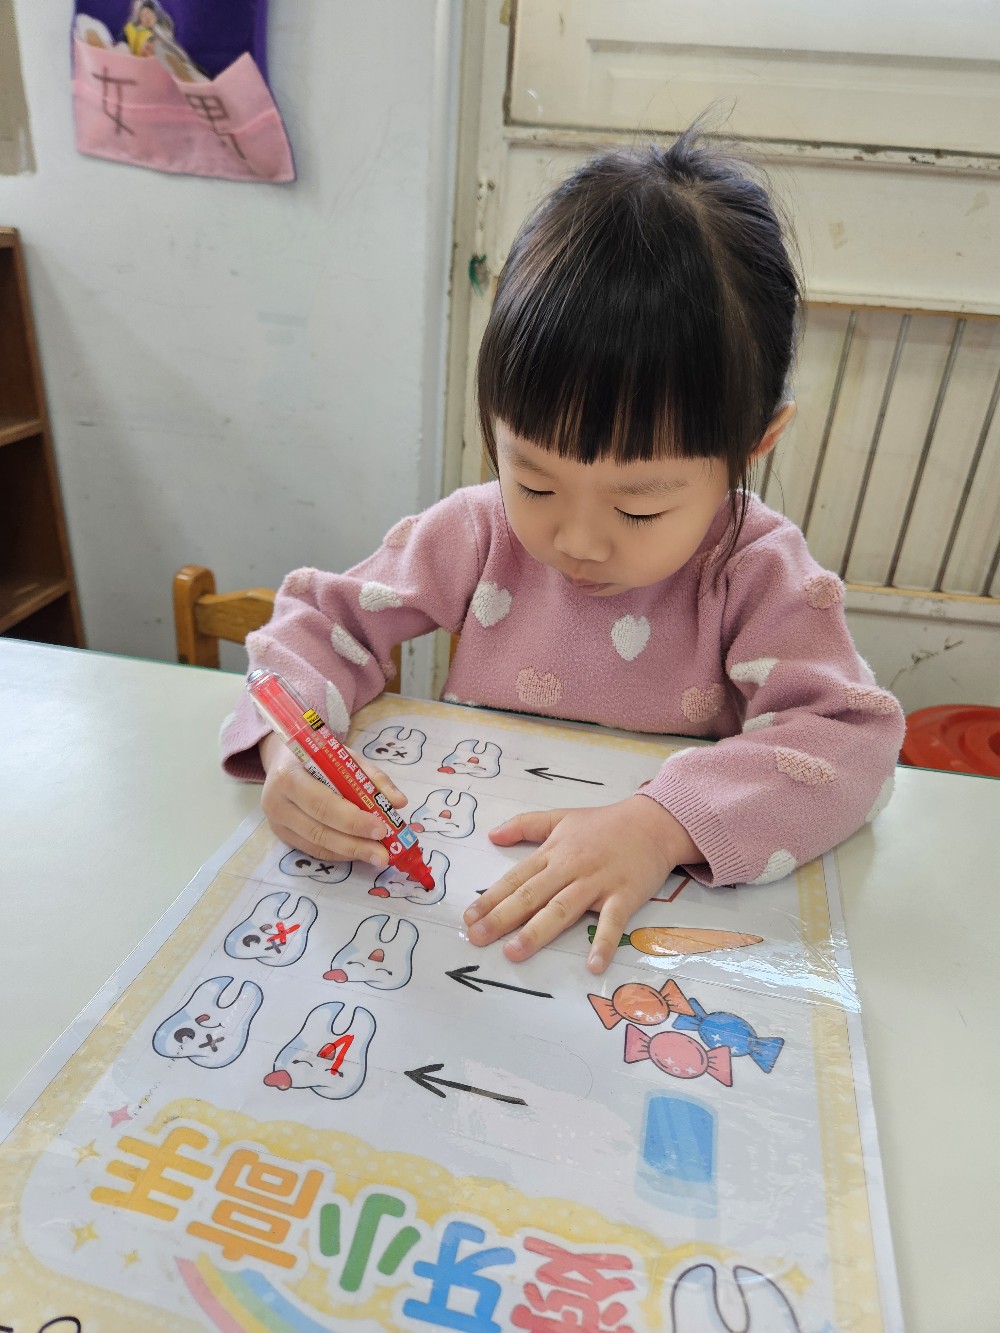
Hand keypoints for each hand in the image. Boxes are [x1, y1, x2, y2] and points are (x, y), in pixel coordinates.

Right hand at [259, 731, 408, 867]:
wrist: (283, 760)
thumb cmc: (318, 756)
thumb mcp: (345, 757)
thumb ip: (373, 778)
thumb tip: (399, 802)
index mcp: (289, 775)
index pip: (322, 803)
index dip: (352, 819)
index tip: (381, 828)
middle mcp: (276, 802)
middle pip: (319, 830)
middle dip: (355, 844)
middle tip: (383, 853)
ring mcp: (277, 823)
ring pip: (316, 845)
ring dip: (350, 853)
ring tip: (377, 855)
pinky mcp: (282, 836)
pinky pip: (313, 850)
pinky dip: (339, 853)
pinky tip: (358, 852)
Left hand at [464, 796, 700, 972]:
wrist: (653, 823)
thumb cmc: (605, 824)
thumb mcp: (561, 817)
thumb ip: (525, 825)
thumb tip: (491, 835)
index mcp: (553, 853)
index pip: (516, 878)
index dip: (491, 898)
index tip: (468, 918)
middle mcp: (571, 868)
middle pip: (532, 895)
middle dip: (502, 917)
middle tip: (477, 938)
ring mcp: (597, 883)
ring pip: (562, 909)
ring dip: (538, 931)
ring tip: (514, 952)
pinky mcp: (625, 895)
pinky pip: (613, 922)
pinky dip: (604, 943)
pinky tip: (592, 965)